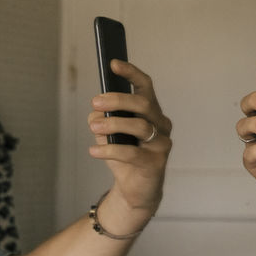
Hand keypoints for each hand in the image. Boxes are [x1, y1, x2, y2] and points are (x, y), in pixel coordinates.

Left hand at [87, 59, 170, 215]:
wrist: (136, 190)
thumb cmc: (124, 157)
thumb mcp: (109, 135)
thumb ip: (103, 121)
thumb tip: (96, 115)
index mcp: (151, 113)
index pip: (146, 87)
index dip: (131, 73)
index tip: (113, 64)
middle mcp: (161, 125)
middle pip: (144, 104)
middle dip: (118, 100)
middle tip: (95, 103)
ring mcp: (161, 144)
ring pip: (140, 126)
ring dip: (113, 124)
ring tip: (94, 128)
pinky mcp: (156, 163)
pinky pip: (132, 153)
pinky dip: (109, 150)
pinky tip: (94, 152)